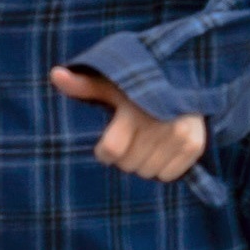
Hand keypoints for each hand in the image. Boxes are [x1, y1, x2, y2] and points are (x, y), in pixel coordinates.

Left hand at [49, 66, 206, 182]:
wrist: (183, 76)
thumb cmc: (137, 84)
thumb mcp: (110, 82)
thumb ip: (82, 85)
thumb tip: (55, 75)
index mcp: (134, 109)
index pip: (112, 151)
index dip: (105, 152)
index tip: (107, 143)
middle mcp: (159, 123)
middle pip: (128, 165)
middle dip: (125, 157)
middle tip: (131, 138)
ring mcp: (180, 134)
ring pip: (147, 172)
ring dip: (143, 163)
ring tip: (147, 141)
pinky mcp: (195, 144)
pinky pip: (168, 175)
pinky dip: (162, 168)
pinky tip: (163, 148)